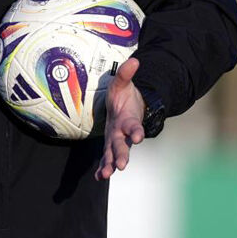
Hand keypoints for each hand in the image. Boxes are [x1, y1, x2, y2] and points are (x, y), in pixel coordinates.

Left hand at [95, 57, 143, 180]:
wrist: (128, 106)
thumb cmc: (124, 96)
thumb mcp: (123, 83)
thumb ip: (126, 74)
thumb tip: (134, 60)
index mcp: (129, 119)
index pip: (134, 125)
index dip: (136, 130)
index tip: (138, 136)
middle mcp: (124, 133)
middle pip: (123, 145)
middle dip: (122, 154)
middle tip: (121, 165)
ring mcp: (118, 140)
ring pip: (114, 154)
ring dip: (111, 164)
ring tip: (107, 174)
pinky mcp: (111, 145)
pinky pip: (107, 158)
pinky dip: (104, 167)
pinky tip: (99, 177)